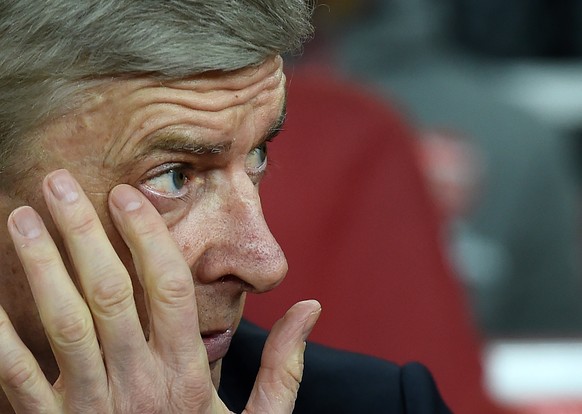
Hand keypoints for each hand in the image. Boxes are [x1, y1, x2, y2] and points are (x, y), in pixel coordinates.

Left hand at [0, 169, 319, 412]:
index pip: (168, 287)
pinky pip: (16, 376)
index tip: (126, 196)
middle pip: (108, 292)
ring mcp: (91, 405)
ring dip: (40, 266)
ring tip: (21, 216)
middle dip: (82, 231)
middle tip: (59, 182)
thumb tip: (311, 306)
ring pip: (63, 322)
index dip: (147, 236)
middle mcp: (139, 381)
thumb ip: (284, 366)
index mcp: (188, 374)